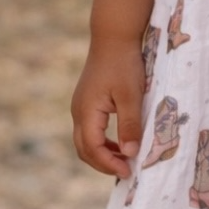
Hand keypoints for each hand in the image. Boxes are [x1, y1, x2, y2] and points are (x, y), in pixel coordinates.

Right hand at [71, 38, 145, 178]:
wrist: (113, 36)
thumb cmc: (124, 64)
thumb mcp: (131, 96)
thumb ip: (130, 125)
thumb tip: (129, 154)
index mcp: (86, 112)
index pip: (93, 149)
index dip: (109, 164)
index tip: (128, 172)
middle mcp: (78, 112)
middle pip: (84, 149)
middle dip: (103, 164)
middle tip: (127, 172)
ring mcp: (80, 107)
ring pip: (85, 141)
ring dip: (103, 154)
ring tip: (125, 161)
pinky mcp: (86, 102)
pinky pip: (90, 130)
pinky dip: (102, 142)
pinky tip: (120, 144)